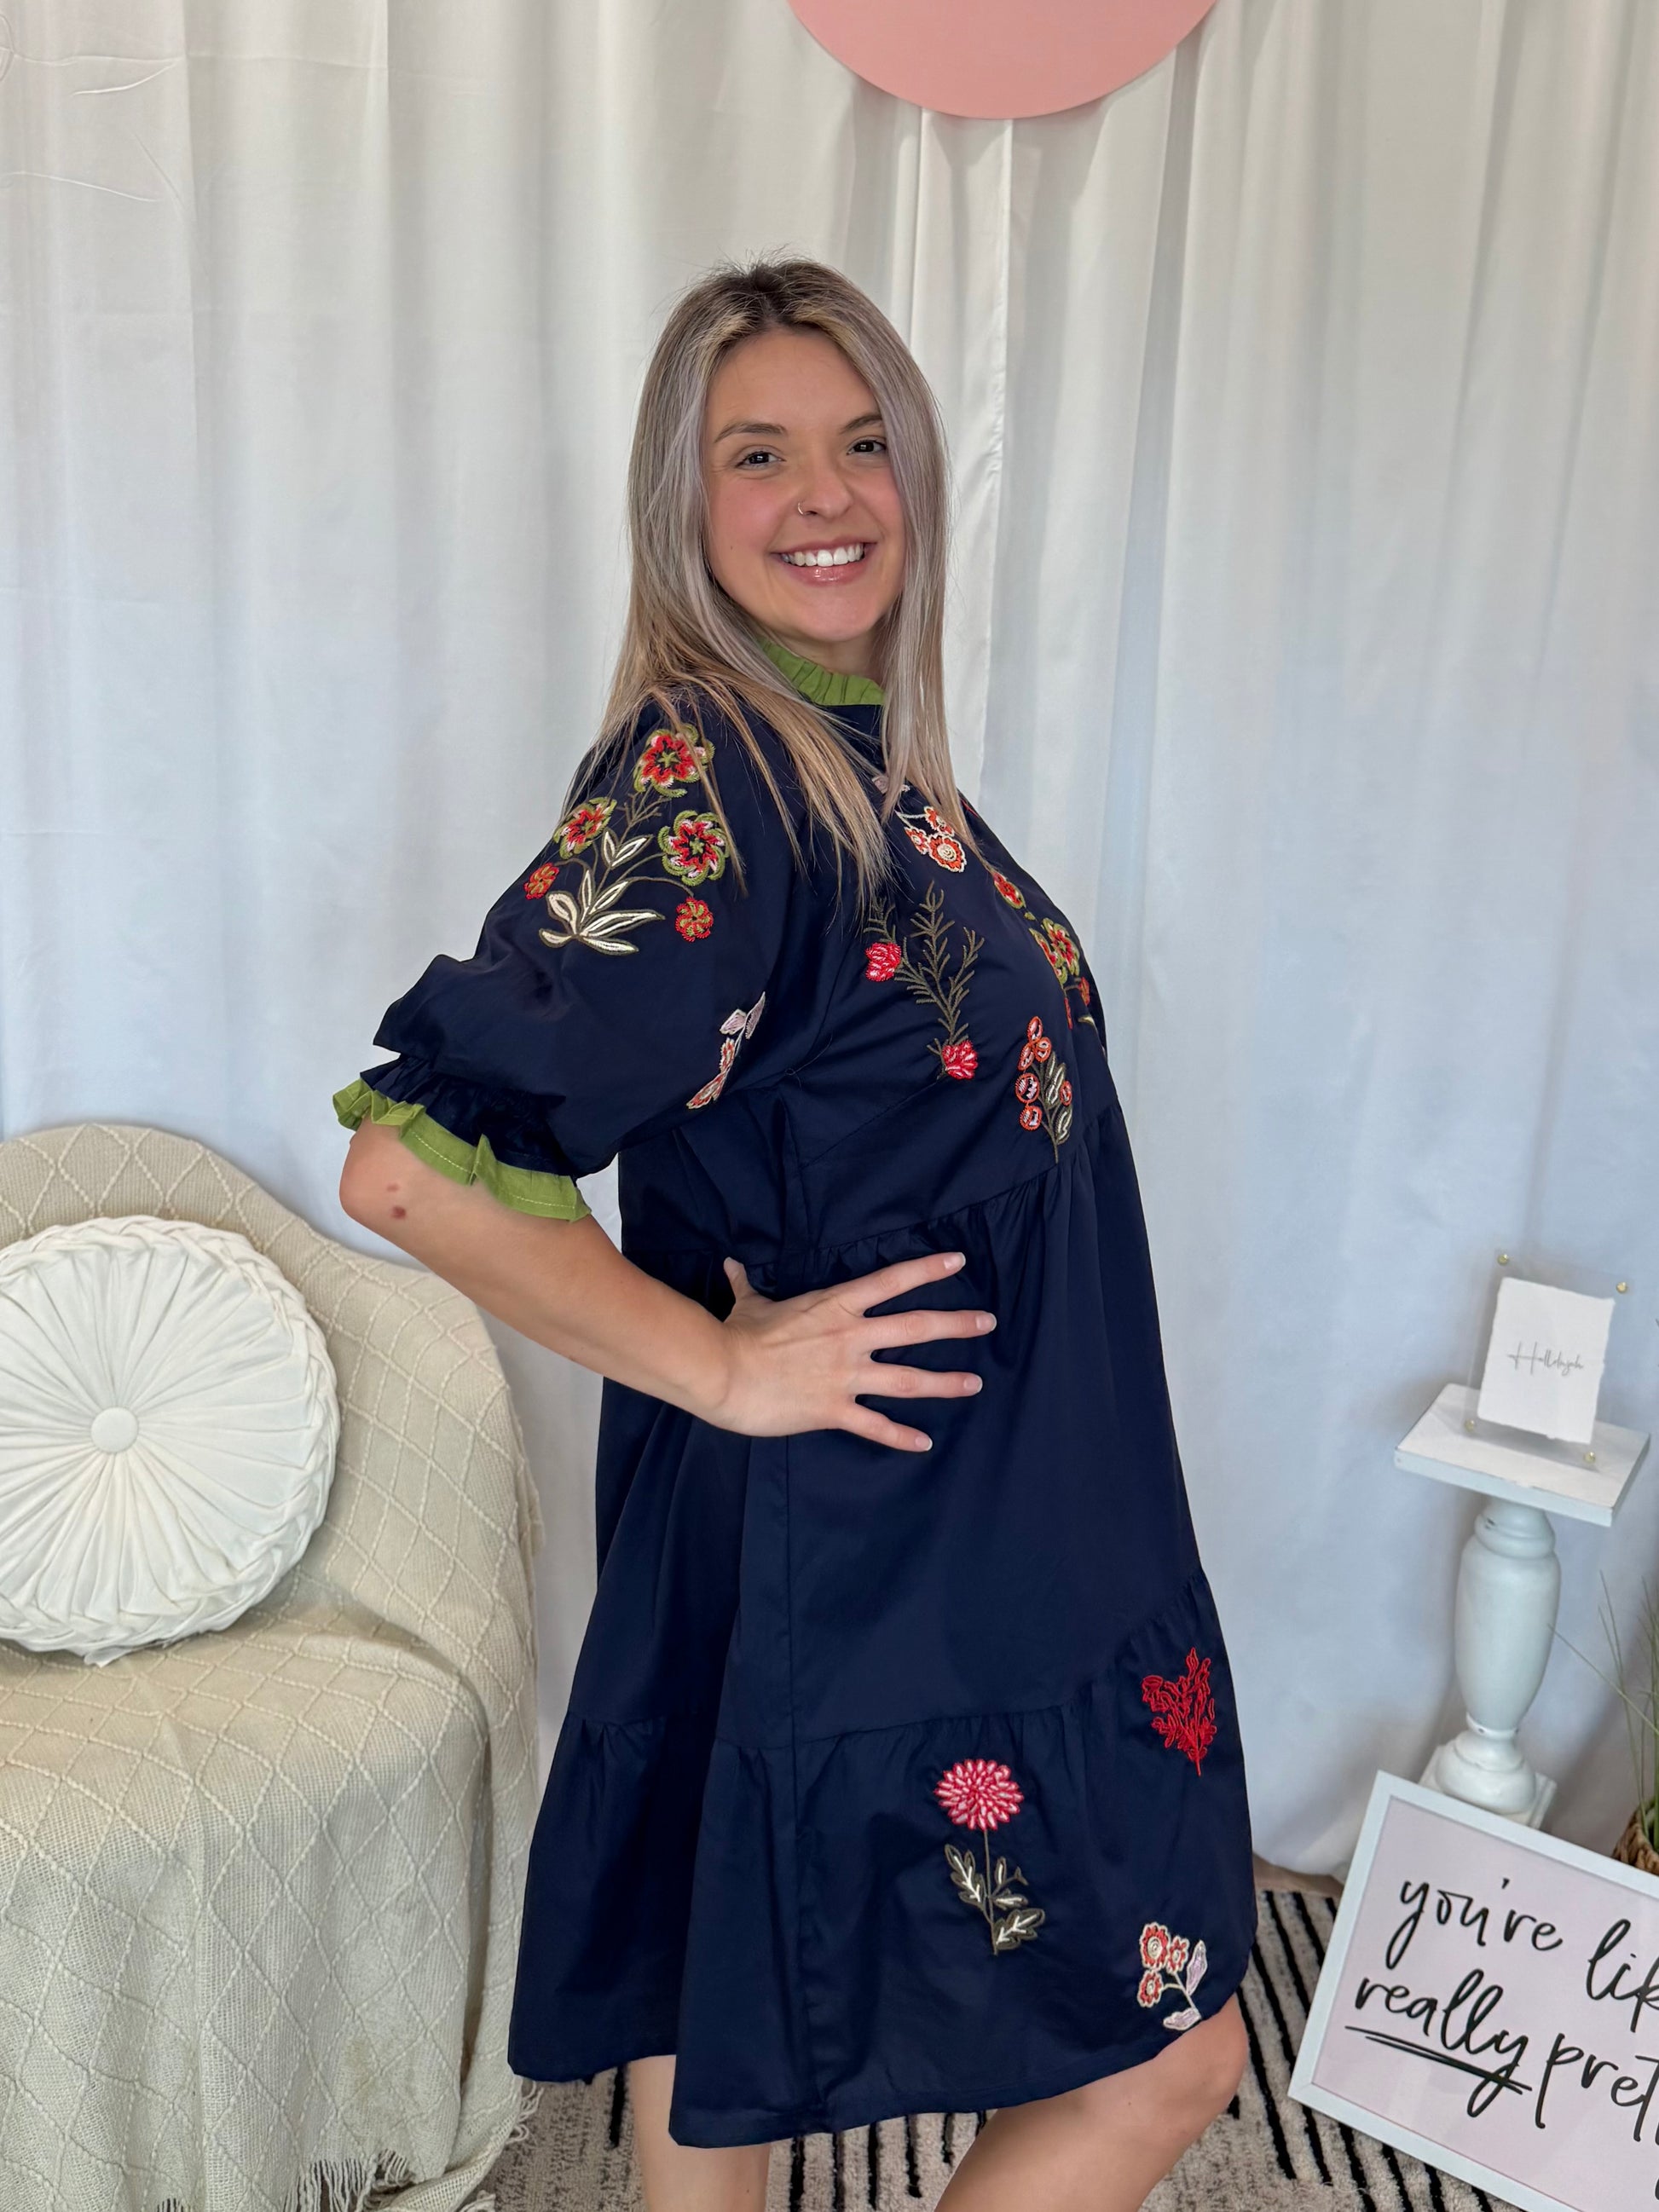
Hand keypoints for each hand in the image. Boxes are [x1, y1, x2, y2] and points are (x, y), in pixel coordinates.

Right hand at [708, 1249, 994, 1451]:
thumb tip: (730, 1264)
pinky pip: (875, 1426)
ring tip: (976, 1383)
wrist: (723, 1371)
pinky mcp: (833, 1410)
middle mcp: (850, 1338)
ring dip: (945, 1382)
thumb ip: (746, 1284)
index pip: (891, 1281)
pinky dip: (901, 1437)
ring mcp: (845, 1376)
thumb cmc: (737, 1335)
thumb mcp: (747, 1303)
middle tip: (988, 1322)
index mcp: (835, 1307)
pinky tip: (924, 1444)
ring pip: (908, 1379)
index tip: (959, 1261)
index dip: (927, 1270)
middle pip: (915, 1328)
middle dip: (956, 1324)